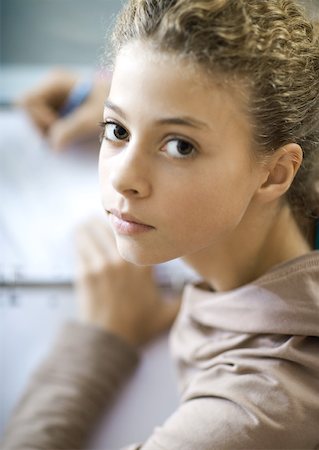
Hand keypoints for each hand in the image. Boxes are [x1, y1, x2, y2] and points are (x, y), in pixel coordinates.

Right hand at [18, 69, 109, 149]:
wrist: (128, 101)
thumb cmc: (112, 104)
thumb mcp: (93, 117)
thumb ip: (73, 128)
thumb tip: (53, 144)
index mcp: (55, 82)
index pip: (28, 102)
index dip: (39, 119)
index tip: (59, 128)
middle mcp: (50, 87)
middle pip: (29, 112)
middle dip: (43, 128)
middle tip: (65, 135)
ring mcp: (54, 97)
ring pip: (36, 120)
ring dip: (50, 132)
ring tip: (71, 134)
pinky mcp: (60, 108)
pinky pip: (47, 123)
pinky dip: (56, 132)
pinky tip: (72, 133)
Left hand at [75, 218, 180, 346]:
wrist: (109, 341)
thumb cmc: (138, 325)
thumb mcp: (166, 312)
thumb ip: (184, 297)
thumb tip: (205, 285)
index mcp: (144, 265)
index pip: (136, 229)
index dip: (130, 219)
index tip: (127, 215)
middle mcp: (122, 261)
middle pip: (110, 224)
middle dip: (106, 218)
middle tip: (105, 216)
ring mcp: (101, 265)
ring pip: (90, 230)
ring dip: (89, 225)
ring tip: (90, 223)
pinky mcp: (84, 272)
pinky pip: (80, 244)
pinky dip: (80, 238)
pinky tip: (81, 234)